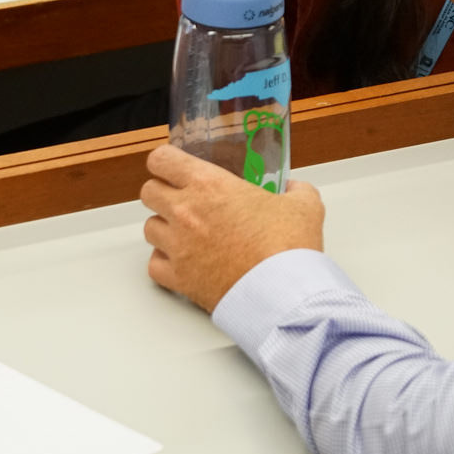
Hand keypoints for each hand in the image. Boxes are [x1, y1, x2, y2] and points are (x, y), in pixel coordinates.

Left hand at [142, 143, 324, 312]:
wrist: (283, 293)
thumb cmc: (288, 248)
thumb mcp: (304, 205)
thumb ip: (296, 190)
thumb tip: (295, 189)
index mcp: (209, 185)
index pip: (162, 159)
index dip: (166, 161)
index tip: (174, 166)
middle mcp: (186, 212)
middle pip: (148, 191)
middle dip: (163, 192)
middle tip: (182, 198)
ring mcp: (178, 246)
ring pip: (149, 227)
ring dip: (164, 227)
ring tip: (186, 232)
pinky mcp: (179, 278)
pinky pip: (154, 264)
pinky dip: (164, 262)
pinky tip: (182, 260)